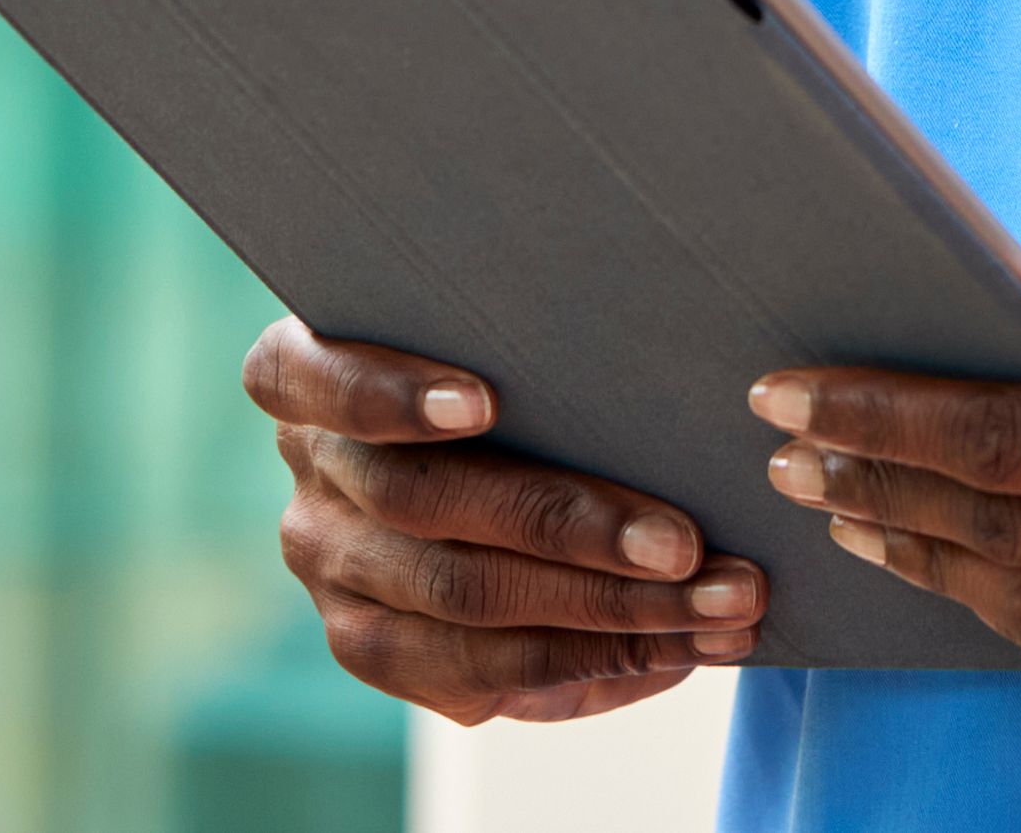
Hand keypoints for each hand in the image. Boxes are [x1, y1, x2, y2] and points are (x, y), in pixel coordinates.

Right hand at [246, 316, 772, 724]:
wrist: (482, 468)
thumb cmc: (514, 379)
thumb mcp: (504, 347)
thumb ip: (537, 358)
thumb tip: (663, 401)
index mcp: (304, 375)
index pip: (309, 379)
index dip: (388, 394)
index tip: (486, 403)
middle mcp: (310, 477)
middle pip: (423, 503)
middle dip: (568, 526)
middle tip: (683, 543)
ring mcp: (333, 573)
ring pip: (464, 600)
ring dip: (608, 609)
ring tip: (716, 605)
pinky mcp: (376, 651)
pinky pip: (482, 674)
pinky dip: (598, 659)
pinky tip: (682, 646)